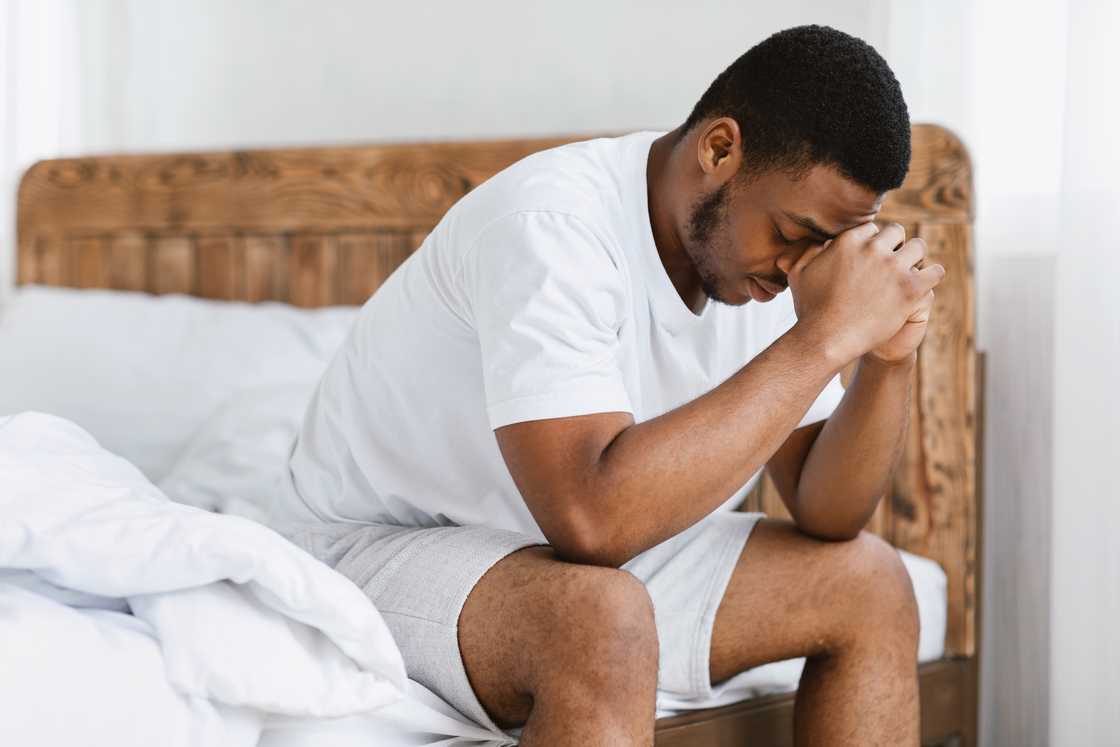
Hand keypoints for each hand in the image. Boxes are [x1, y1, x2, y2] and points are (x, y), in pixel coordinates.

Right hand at [776, 222, 944, 366]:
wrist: (827, 339)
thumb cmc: (810, 311)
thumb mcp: (799, 274)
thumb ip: (808, 252)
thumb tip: (820, 242)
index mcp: (848, 241)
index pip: (872, 229)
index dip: (873, 243)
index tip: (873, 257)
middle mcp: (873, 249)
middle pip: (896, 232)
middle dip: (896, 245)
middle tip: (893, 264)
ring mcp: (894, 268)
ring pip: (919, 247)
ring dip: (915, 258)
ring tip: (910, 273)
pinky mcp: (910, 288)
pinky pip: (935, 271)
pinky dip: (931, 276)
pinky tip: (923, 285)